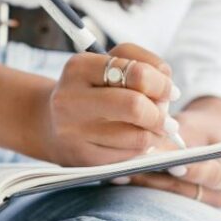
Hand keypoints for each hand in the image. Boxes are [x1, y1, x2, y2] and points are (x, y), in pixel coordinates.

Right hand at [40, 43, 179, 166]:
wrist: (50, 122)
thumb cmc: (90, 88)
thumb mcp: (109, 63)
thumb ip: (143, 64)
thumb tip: (171, 92)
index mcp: (78, 67)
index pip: (136, 73)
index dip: (162, 84)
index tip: (170, 91)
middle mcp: (70, 99)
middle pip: (135, 107)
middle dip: (160, 113)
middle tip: (166, 117)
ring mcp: (73, 132)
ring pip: (137, 137)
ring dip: (154, 134)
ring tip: (150, 128)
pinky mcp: (82, 158)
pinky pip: (128, 157)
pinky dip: (140, 149)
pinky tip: (132, 141)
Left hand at [127, 97, 220, 206]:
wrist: (201, 138)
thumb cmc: (198, 129)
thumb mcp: (192, 127)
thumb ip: (178, 141)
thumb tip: (154, 152)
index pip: (214, 175)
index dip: (193, 171)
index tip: (174, 164)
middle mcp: (219, 195)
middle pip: (187, 192)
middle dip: (160, 179)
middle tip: (137, 168)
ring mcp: (198, 205)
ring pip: (169, 199)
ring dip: (144, 185)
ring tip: (122, 173)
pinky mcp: (178, 208)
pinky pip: (158, 201)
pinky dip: (139, 188)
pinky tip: (119, 178)